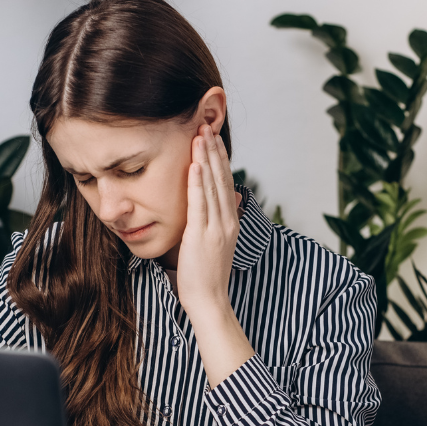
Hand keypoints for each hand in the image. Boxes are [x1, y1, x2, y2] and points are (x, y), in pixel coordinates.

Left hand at [177, 124, 239, 313]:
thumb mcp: (219, 242)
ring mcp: (216, 227)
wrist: (210, 300)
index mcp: (230, 221)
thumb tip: (229, 198)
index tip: (211, 137)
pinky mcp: (202, 235)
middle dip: (214, 150)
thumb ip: (222, 218)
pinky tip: (195, 164)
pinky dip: (198, 182)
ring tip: (200, 135)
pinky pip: (200, 203)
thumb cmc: (207, 275)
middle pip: (221, 178)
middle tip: (206, 125)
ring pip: (212, 186)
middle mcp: (227, 220)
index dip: (219, 158)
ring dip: (206, 158)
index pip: (225, 182)